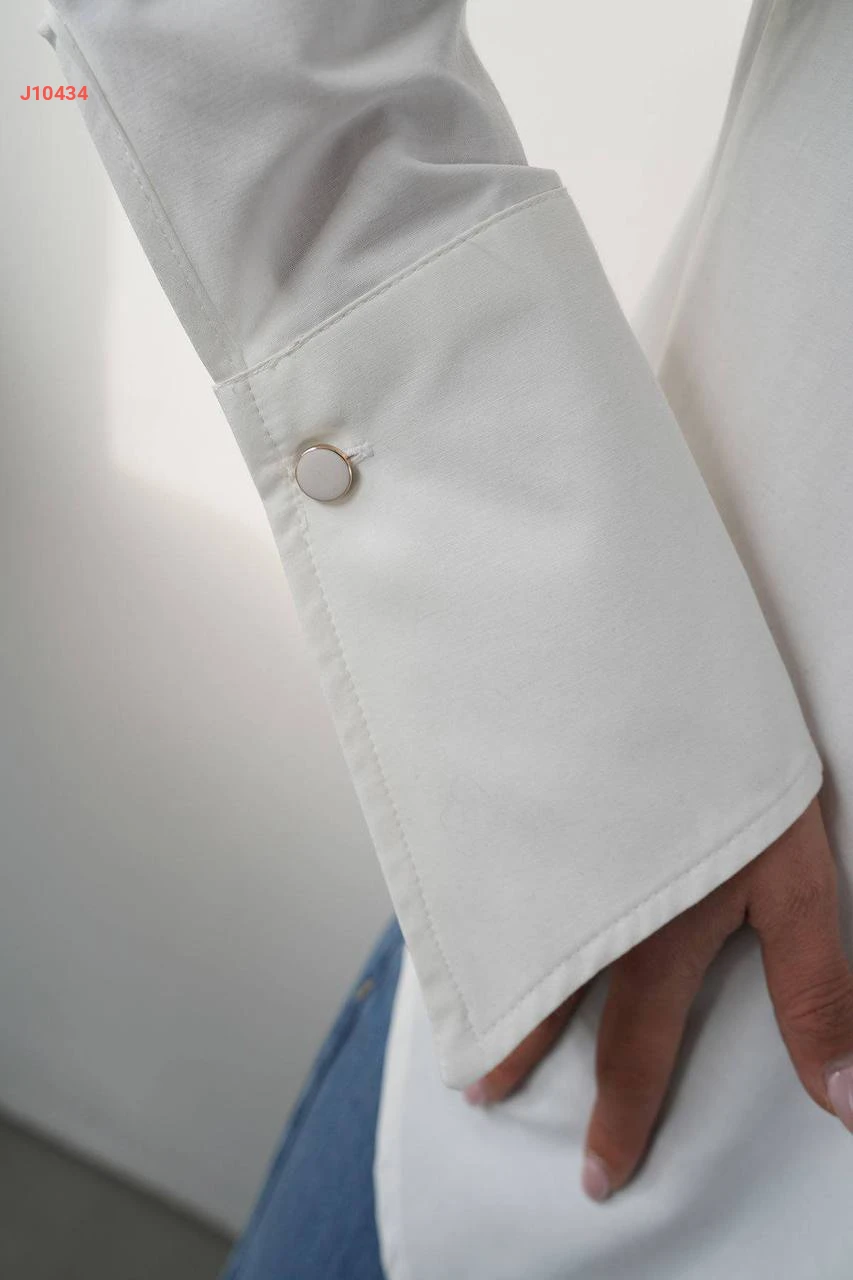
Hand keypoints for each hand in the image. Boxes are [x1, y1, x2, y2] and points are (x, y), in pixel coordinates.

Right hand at [463, 798, 852, 1201]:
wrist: (646, 663)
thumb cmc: (729, 766)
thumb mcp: (794, 882)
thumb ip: (813, 994)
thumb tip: (845, 1107)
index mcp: (648, 934)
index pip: (632, 1047)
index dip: (623, 1118)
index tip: (600, 1174)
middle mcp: (584, 905)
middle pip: (543, 995)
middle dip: (517, 1048)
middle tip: (481, 1088)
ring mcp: (544, 854)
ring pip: (504, 934)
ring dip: (482, 978)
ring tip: (457, 1007)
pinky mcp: (522, 805)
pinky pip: (483, 868)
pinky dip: (464, 897)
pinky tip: (449, 894)